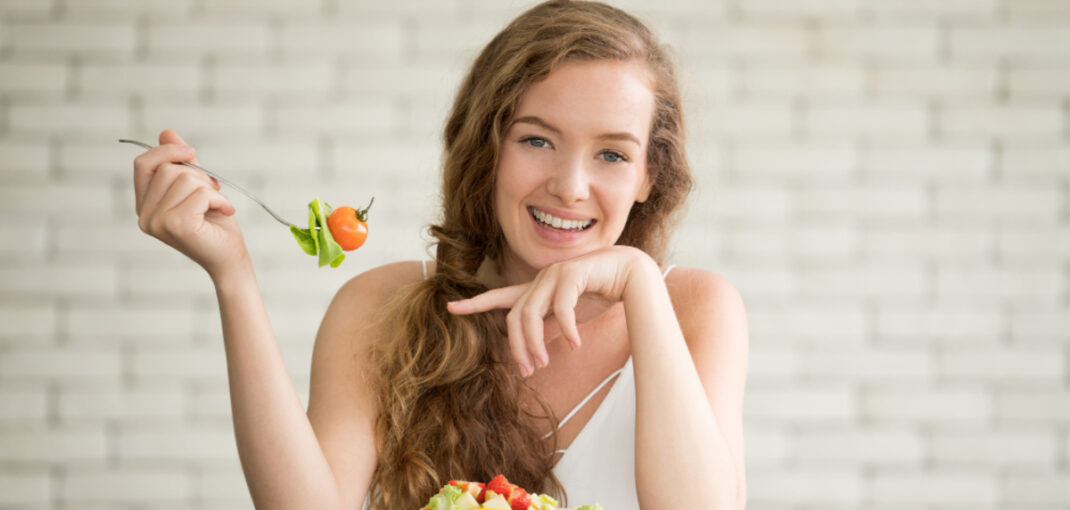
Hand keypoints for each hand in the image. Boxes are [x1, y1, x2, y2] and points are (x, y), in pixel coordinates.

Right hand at [133, 129, 247, 278]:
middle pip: (168, 169)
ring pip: (185, 179)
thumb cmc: (215, 223)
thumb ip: (181, 163)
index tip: (191, 151)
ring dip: (211, 189)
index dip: (166, 151)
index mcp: (145, 204)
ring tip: (218, 206)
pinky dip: (219, 199)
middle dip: (198, 176)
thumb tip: (166, 132)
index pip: (143, 164)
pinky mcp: (176, 226)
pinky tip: (225, 212)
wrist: (230, 257)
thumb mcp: (198, 186)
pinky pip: (200, 194)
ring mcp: (157, 222)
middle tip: (213, 194)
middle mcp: (145, 215)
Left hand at [446, 246, 649, 376]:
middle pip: (514, 317)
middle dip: (517, 347)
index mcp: (538, 289)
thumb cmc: (601, 294)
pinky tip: (575, 345)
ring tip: (545, 364)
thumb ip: (550, 329)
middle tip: (527, 371)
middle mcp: (541, 280)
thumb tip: (532, 352)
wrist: (632, 275)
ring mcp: (554, 275)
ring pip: (530, 313)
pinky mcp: (572, 274)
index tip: (449, 307)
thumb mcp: (570, 318)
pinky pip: (561, 308)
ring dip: (535, 343)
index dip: (475, 303)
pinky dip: (566, 329)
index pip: (499, 297)